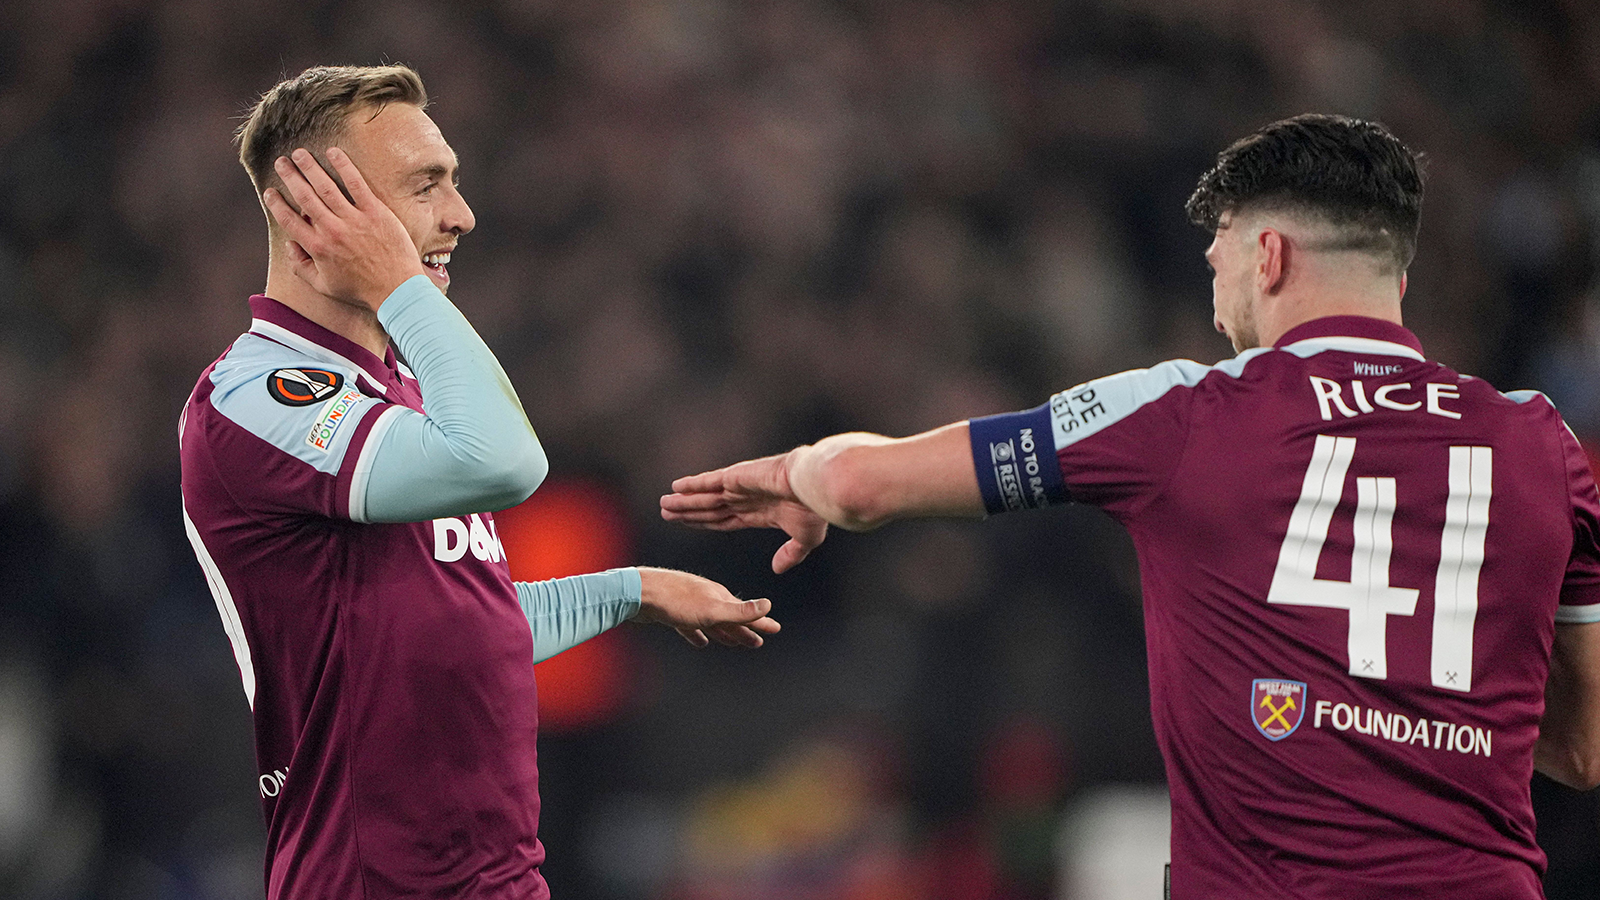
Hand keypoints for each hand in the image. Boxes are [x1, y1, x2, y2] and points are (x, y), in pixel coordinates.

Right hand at [261, 146, 426, 310]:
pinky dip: (343, 166)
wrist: (397, 289)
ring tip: (300, 153)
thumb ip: (301, 267)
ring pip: (326, 186)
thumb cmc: (361, 289)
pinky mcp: (375, 211)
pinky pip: (356, 183)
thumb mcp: (324, 286)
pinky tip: (332, 152)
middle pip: (304, 196)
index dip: (276, 204)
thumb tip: (288, 245)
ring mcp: (354, 219)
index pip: (289, 220)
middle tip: (281, 162)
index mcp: (317, 248)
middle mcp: (331, 230)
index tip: (269, 192)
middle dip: (290, 176)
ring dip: (310, 167)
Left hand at [633, 567, 780, 647]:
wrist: (638, 592)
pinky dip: (697, 634)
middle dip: (744, 630)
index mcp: (719, 597)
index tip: (775, 629)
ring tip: (732, 643)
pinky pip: (690, 626)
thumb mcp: (712, 609)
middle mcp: (706, 598)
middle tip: (757, 642)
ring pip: (711, 622)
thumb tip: (768, 604)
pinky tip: (699, 642)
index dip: (761, 622)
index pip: (746, 612)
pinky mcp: (671, 613)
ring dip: (723, 633)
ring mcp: (688, 604)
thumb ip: (739, 610)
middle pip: (730, 618)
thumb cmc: (675, 601)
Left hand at [660, 452, 829, 573]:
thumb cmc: (814, 511)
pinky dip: (692, 485)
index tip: (687, 524)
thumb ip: (789, 555)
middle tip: (665, 514)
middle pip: (708, 509)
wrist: (816, 487)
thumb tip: (777, 570)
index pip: (723, 520)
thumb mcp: (804, 540)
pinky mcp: (736, 476)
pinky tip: (676, 487)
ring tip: (664, 505)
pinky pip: (708, 482)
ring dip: (683, 502)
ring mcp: (739, 487)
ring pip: (704, 497)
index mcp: (758, 513)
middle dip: (687, 512)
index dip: (704, 523)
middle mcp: (745, 499)